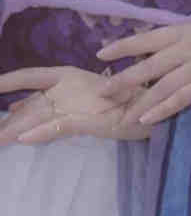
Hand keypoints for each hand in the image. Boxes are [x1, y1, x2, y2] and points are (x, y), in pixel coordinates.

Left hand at [0, 64, 153, 144]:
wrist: (151, 108)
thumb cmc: (116, 103)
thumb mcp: (77, 100)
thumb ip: (47, 103)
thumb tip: (15, 107)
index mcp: (66, 75)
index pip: (28, 76)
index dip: (6, 81)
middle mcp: (68, 85)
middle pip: (29, 104)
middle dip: (7, 121)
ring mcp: (78, 102)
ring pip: (39, 117)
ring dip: (15, 130)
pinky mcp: (89, 119)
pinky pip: (60, 126)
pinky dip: (41, 132)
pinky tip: (24, 140)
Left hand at [95, 18, 190, 125]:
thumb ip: (174, 43)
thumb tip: (145, 55)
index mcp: (180, 33)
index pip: (146, 39)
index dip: (123, 47)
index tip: (100, 55)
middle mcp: (184, 50)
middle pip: (149, 66)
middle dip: (124, 81)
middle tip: (103, 92)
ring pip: (161, 88)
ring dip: (140, 104)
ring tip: (122, 119)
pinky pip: (179, 100)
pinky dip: (162, 110)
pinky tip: (146, 120)